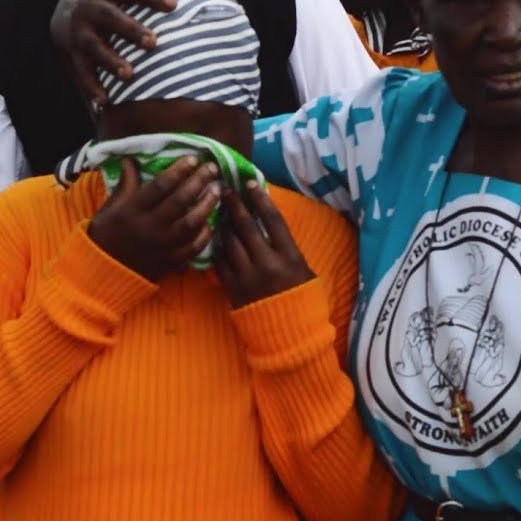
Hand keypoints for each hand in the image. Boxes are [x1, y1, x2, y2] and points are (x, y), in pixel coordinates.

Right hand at [50, 0, 191, 107]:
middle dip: (129, 28)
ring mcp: (77, 30)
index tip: (174, 3)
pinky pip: (80, 71)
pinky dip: (91, 86)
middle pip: (108, 16)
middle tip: (153, 42)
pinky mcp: (70, 53)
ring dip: (109, 60)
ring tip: (129, 74)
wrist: (63, 6)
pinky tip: (106, 101)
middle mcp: (88, 5)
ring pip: (92, 45)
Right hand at [87, 155, 220, 281]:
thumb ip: (126, 185)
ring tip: (217, 190)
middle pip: (179, 202)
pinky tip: (210, 221)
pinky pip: (193, 247)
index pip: (159, 187)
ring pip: (191, 224)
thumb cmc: (106, 235)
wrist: (105, 272)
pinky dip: (204, 234)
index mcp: (132, 211)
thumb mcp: (110, 207)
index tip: (193, 159)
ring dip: (207, 205)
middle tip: (211, 168)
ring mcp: (162, 246)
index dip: (178, 171)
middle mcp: (149, 227)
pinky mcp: (170, 262)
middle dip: (198, 182)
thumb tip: (130, 159)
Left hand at [215, 181, 316, 308]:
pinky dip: (217, 248)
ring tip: (219, 212)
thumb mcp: (305, 271)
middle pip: (246, 226)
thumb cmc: (302, 301)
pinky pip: (220, 262)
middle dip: (234, 204)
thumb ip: (287, 249)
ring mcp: (247, 277)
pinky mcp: (233, 289)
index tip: (250, 183)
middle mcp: (267, 264)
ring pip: (229, 242)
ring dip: (223, 224)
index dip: (260, 199)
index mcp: (290, 257)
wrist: (289, 336)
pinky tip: (216, 238)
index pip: (273, 220)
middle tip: (225, 190)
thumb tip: (271, 224)